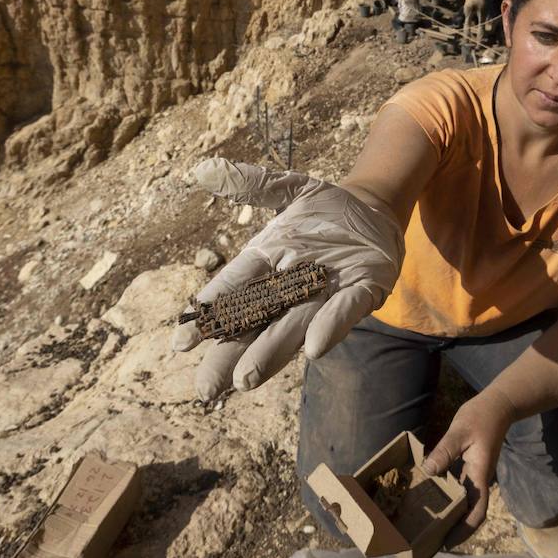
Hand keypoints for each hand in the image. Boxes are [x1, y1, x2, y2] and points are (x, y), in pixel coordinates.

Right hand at [171, 159, 403, 399]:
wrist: (375, 213)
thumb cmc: (326, 209)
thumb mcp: (291, 189)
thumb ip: (253, 184)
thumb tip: (202, 169)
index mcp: (267, 261)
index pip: (232, 290)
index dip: (209, 314)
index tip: (181, 342)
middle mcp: (290, 286)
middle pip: (254, 324)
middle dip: (231, 354)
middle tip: (207, 388)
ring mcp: (325, 294)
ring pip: (291, 328)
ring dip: (271, 353)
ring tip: (245, 379)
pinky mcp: (361, 294)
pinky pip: (343, 313)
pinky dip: (329, 328)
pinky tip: (312, 350)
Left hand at [422, 391, 518, 543]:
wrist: (498, 405)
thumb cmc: (480, 417)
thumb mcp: (459, 431)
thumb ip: (444, 451)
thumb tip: (427, 471)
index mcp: (480, 475)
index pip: (477, 511)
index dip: (464, 530)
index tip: (448, 542)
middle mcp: (479, 479)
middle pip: (470, 512)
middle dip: (454, 528)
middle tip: (432, 539)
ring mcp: (476, 474)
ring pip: (466, 502)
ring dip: (452, 515)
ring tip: (431, 523)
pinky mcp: (470, 468)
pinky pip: (461, 489)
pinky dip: (450, 497)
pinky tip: (434, 496)